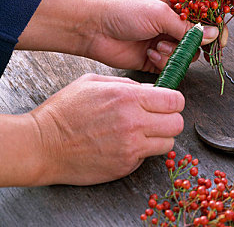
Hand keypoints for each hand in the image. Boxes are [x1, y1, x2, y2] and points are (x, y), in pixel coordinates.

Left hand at [17, 0, 227, 71]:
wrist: (93, 29)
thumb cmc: (124, 11)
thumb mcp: (160, 14)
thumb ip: (188, 27)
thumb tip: (214, 34)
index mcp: (177, 5)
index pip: (205, 15)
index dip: (216, 27)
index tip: (221, 41)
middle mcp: (173, 23)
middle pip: (200, 39)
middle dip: (193, 45)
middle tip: (184, 46)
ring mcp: (165, 41)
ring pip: (187, 55)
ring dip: (175, 54)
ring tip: (157, 47)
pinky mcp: (156, 58)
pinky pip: (172, 65)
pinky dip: (163, 62)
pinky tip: (148, 53)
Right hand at [19, 74, 184, 185]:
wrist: (41, 145)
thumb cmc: (63, 112)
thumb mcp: (92, 82)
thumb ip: (127, 84)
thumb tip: (150, 90)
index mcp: (127, 97)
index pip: (175, 100)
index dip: (173, 101)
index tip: (168, 103)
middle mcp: (133, 122)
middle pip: (177, 123)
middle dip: (171, 119)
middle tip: (158, 118)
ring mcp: (130, 147)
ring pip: (169, 143)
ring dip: (160, 137)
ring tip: (144, 133)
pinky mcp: (125, 165)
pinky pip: (148, 158)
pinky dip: (143, 152)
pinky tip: (126, 145)